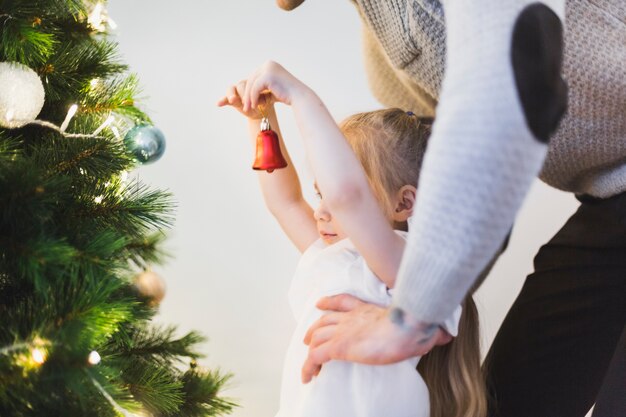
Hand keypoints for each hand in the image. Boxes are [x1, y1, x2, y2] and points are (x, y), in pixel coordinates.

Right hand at [216, 79, 268, 119]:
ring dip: (231, 94)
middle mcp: (243, 84)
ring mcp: (236, 92)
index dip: (252, 90)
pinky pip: (225, 98)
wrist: (262, 110)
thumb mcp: (269, 97)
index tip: (256, 100)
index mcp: (253, 81)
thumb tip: (272, 90)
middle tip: (246, 102)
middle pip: (241, 85)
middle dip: (243, 94)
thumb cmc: (267, 101)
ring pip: (231, 89)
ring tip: (233, 100)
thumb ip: (268, 94)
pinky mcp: (231, 99)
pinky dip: (222, 100)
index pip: (250, 81)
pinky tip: (219, 104)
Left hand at [240, 61, 309, 111]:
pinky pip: (255, 88)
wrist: (299, 96)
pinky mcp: (268, 76)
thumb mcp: (273, 89)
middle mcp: (268, 64)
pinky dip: (253, 97)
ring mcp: (268, 69)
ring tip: (248, 108)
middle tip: (245, 106)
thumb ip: (264, 88)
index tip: (248, 101)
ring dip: (248, 97)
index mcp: (270, 65)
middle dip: (247, 94)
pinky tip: (254, 105)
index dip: (250, 90)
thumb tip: (251, 93)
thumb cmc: (288, 95)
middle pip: (252, 79)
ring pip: (252, 84)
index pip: (255, 77)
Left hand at [301, 294, 452, 382]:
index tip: (320, 304)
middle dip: (314, 328)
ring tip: (307, 364)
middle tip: (308, 338)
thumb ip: (431, 331)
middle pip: (325, 319)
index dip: (329, 302)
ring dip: (309, 349)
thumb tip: (446, 335)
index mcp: (367, 309)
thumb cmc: (417, 325)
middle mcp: (352, 318)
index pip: (343, 301)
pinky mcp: (340, 346)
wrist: (407, 325)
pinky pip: (316, 357)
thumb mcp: (422, 326)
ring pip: (317, 337)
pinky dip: (308, 367)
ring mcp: (344, 331)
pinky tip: (306, 377)